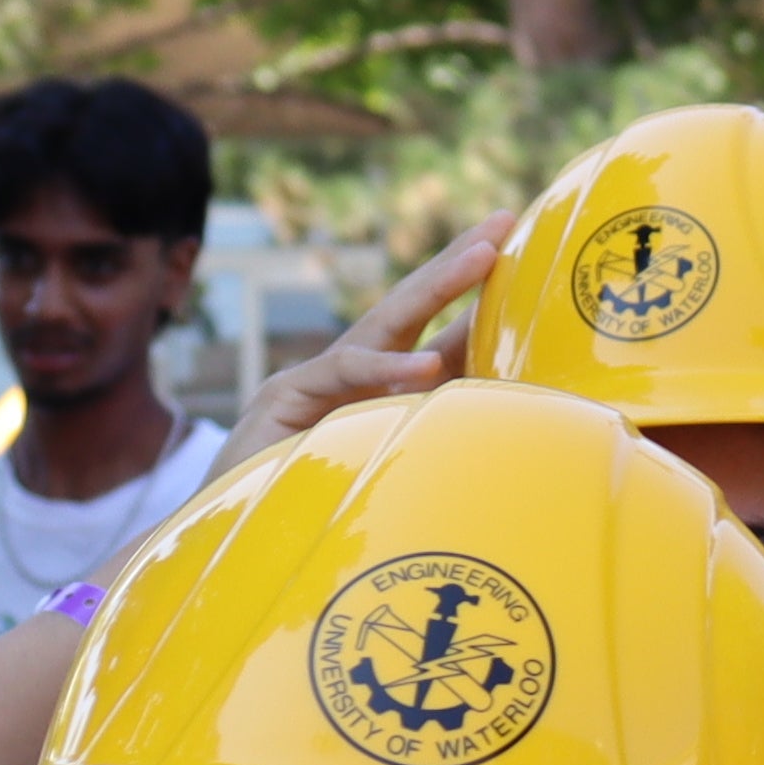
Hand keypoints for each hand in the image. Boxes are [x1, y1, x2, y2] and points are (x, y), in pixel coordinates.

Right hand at [215, 216, 511, 483]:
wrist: (239, 543)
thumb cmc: (321, 510)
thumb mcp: (395, 463)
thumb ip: (441, 431)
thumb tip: (516, 419)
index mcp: (383, 390)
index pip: (439, 332)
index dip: (480, 297)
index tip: (525, 258)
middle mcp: (352, 375)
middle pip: (412, 307)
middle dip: (458, 262)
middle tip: (504, 221)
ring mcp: (316, 380)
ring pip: (384, 324)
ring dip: (436, 285)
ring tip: (483, 256)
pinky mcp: (285, 398)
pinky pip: (344, 376)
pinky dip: (386, 370)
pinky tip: (426, 366)